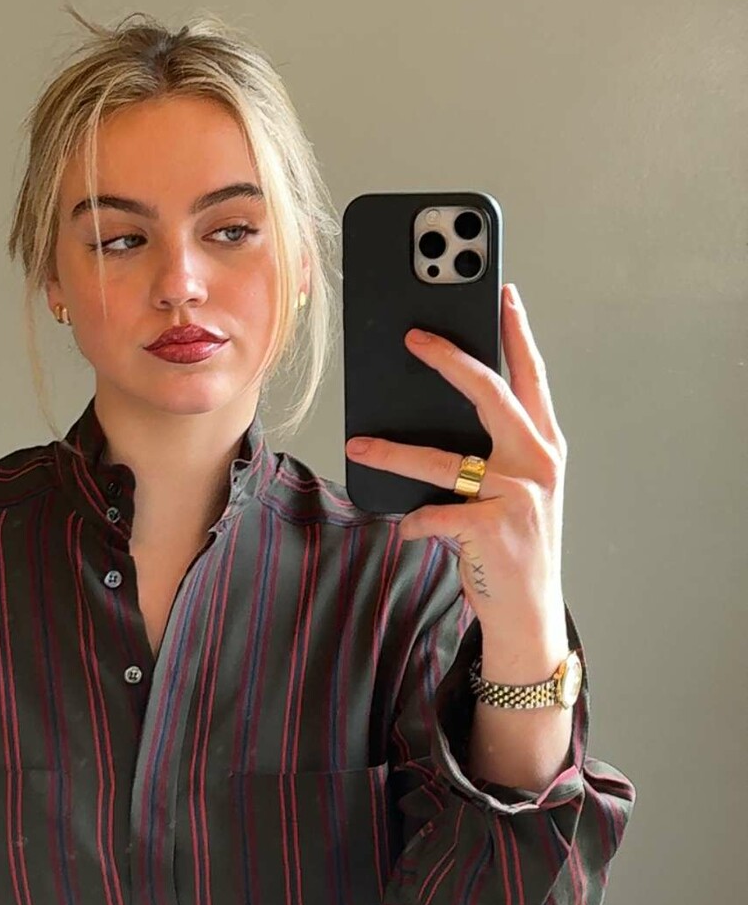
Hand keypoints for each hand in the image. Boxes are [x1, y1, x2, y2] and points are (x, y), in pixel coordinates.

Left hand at [345, 284, 567, 637]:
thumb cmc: (511, 542)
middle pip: (491, 393)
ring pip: (444, 459)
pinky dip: (412, 521)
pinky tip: (403, 528)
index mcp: (545, 444)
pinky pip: (435, 513)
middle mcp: (539, 462)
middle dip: (450, 360)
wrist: (529, 612)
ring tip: (359, 442)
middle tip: (412, 338)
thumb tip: (431, 409)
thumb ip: (490, 447)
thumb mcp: (513, 488)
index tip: (503, 293)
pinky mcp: (495, 528)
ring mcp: (520, 495)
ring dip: (393, 451)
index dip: (517, 332)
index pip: (531, 375)